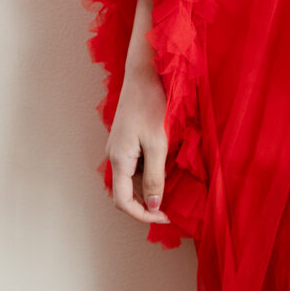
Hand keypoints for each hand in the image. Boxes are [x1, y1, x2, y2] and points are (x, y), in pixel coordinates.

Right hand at [107, 0, 172, 227]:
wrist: (144, 73)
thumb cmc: (152, 105)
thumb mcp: (158, 143)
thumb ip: (156, 176)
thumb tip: (154, 205)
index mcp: (119, 160)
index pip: (124, 201)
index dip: (143, 215)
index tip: (165, 217)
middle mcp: (115, 157)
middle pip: (127, 192)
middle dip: (147, 203)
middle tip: (172, 208)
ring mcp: (120, 148)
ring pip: (133, 179)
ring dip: (150, 187)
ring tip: (174, 189)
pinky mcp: (127, 139)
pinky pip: (136, 165)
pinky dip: (150, 172)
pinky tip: (168, 168)